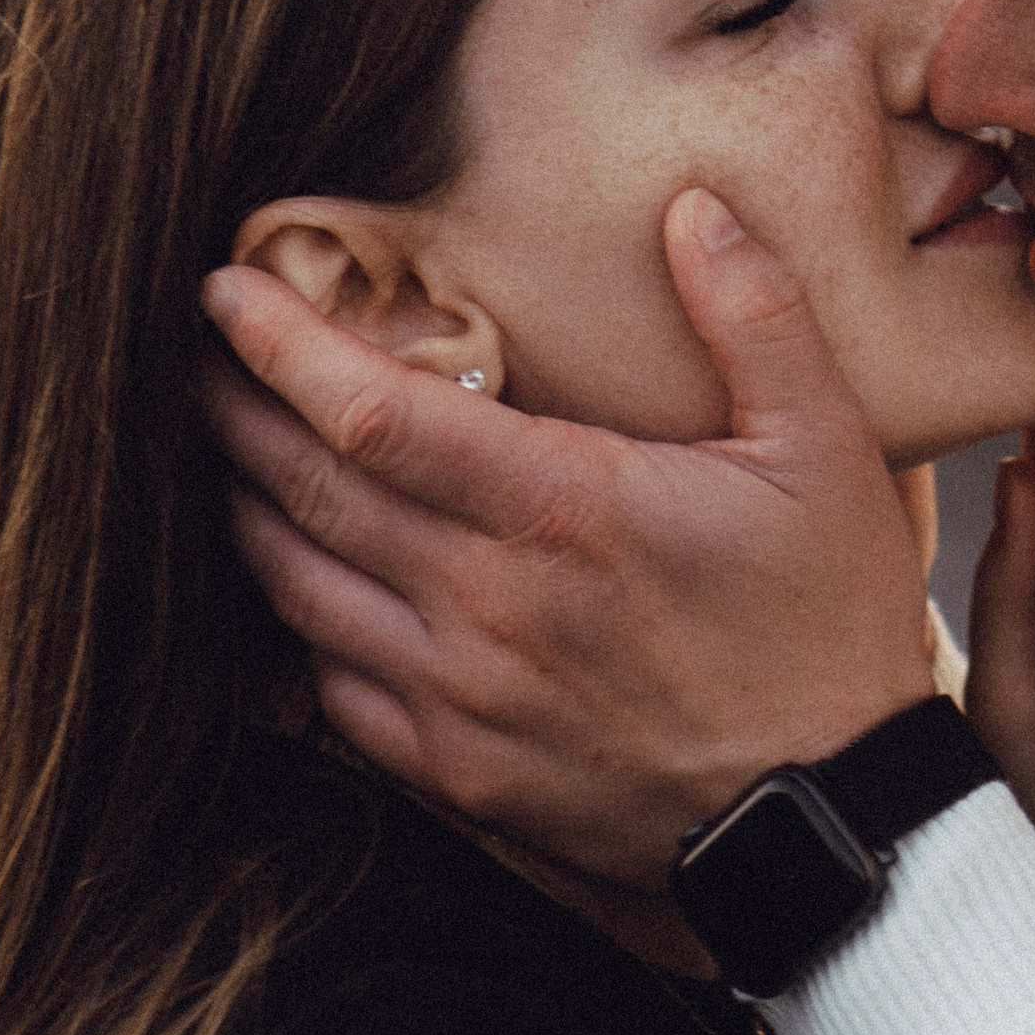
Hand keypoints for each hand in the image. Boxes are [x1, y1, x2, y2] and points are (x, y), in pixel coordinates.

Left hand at [205, 190, 935, 888]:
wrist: (834, 825)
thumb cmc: (830, 629)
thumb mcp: (827, 451)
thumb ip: (757, 316)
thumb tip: (695, 209)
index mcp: (564, 510)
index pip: (372, 412)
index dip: (281, 346)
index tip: (227, 291)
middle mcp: (487, 605)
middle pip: (308, 492)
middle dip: (236, 412)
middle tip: (200, 356)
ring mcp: (461, 700)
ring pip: (301, 590)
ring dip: (249, 511)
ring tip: (230, 456)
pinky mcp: (460, 775)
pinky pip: (334, 690)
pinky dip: (298, 623)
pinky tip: (301, 585)